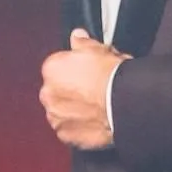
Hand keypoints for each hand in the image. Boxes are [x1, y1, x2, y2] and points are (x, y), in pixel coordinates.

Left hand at [39, 29, 127, 149]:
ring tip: (95, 107)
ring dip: (72, 109)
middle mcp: (47, 93)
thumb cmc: (111, 75)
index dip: (74, 69)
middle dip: (70, 90)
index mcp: (51, 68)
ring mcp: (55, 116)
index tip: (86, 72)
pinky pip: (69, 129)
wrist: (123, 103)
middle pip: (56, 90)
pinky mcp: (66, 135)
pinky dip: (78, 127)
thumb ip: (82, 43)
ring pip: (61, 111)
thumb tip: (77, 36)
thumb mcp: (99, 49)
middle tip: (93, 90)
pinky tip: (94, 121)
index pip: (58, 67)